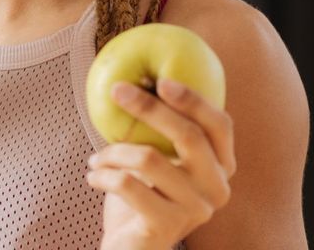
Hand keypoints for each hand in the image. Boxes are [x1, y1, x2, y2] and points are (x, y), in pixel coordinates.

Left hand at [86, 78, 236, 249]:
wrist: (129, 248)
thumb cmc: (139, 198)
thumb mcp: (154, 160)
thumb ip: (157, 131)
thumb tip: (134, 79)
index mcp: (220, 168)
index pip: (219, 125)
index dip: (194, 100)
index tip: (161, 80)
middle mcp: (217, 189)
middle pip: (189, 135)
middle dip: (150, 107)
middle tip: (117, 91)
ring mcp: (196, 210)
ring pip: (150, 159)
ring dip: (113, 151)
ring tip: (95, 158)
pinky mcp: (167, 226)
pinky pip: (129, 185)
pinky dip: (103, 175)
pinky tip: (93, 177)